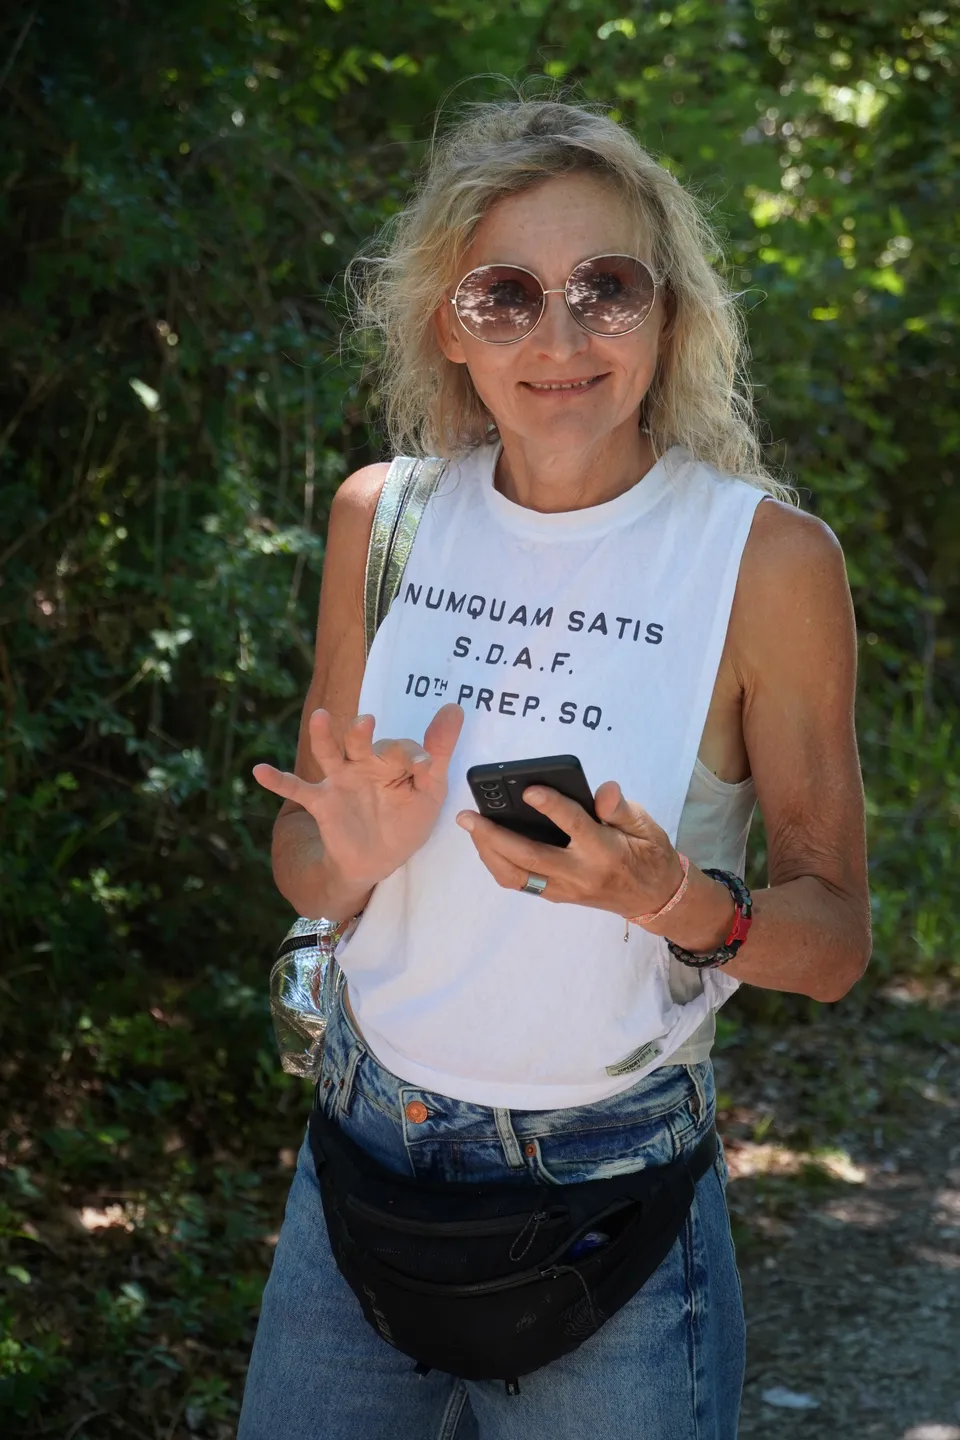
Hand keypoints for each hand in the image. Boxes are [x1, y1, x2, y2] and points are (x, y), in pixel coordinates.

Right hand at [253, 703, 463, 888]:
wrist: (377, 860)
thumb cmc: (405, 821)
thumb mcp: (430, 791)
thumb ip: (438, 754)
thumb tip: (454, 710)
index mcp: (391, 760)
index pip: (401, 749)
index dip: (414, 753)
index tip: (426, 764)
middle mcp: (362, 763)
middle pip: (359, 740)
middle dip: (362, 732)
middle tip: (367, 723)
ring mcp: (339, 781)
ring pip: (329, 753)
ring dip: (323, 736)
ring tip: (320, 717)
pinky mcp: (322, 802)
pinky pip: (297, 789)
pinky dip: (278, 780)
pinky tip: (259, 770)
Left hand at [455, 779, 683, 918]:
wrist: (654, 898)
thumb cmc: (648, 853)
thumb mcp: (645, 825)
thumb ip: (620, 807)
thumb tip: (604, 789)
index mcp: (606, 850)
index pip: (574, 826)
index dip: (552, 806)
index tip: (529, 789)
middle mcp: (581, 873)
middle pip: (530, 857)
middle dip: (494, 836)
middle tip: (468, 815)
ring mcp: (566, 889)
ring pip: (517, 876)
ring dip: (489, 852)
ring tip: (471, 828)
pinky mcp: (557, 896)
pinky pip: (521, 883)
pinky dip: (499, 864)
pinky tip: (487, 844)